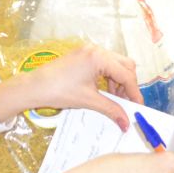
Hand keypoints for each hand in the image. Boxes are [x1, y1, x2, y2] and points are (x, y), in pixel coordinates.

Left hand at [0, 44, 140, 127]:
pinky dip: (108, 78)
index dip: (134, 92)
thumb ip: (112, 109)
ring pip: (115, 64)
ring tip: (114, 99)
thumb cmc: (59, 91)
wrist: (34, 87)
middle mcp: (96, 50)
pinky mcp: (83, 55)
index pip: (126, 74)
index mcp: (99, 57)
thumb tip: (126, 122)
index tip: (138, 106)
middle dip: (127, 84)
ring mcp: (89, 51)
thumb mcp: (89, 101)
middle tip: (126, 102)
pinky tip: (104, 91)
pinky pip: (104, 64)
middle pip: (124, 65)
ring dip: (118, 82)